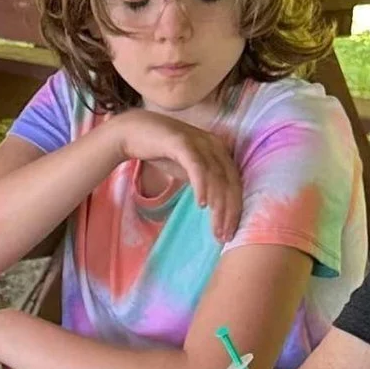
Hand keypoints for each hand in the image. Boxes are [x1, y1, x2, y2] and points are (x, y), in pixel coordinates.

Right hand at [105, 111, 243, 241]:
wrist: (134, 131)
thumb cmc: (162, 151)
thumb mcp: (188, 168)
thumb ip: (204, 180)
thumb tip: (216, 205)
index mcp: (219, 151)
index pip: (235, 183)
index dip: (235, 209)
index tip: (229, 233)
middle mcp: (214, 145)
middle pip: (230, 183)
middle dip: (229, 213)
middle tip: (225, 237)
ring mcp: (199, 142)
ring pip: (216, 179)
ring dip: (218, 207)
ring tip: (215, 229)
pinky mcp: (182, 143)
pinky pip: (197, 168)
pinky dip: (202, 187)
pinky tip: (201, 205)